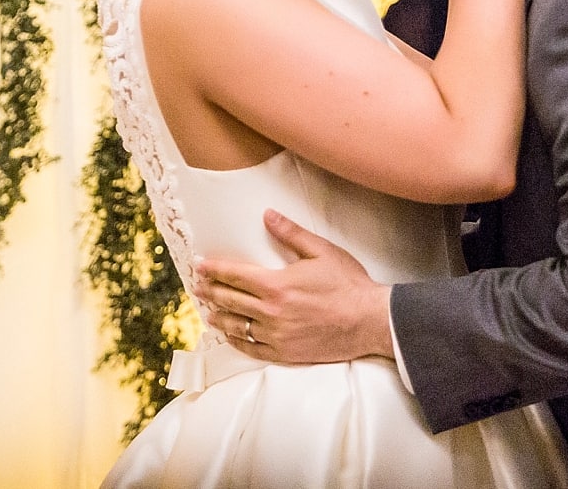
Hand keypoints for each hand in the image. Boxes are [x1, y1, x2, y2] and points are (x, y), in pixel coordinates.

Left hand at [192, 210, 393, 364]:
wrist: (369, 321)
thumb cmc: (348, 284)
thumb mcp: (321, 251)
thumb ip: (291, 233)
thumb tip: (268, 215)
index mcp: (277, 285)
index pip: (235, 275)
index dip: (215, 269)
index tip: (201, 266)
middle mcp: (271, 312)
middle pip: (230, 300)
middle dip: (211, 291)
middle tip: (198, 286)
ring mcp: (276, 335)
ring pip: (237, 326)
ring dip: (219, 317)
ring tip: (208, 311)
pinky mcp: (285, 352)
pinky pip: (252, 348)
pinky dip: (237, 341)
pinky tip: (231, 336)